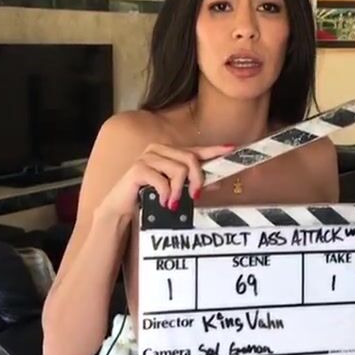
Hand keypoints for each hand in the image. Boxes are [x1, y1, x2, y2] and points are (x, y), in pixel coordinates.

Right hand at [97, 143, 234, 218]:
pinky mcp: (138, 169)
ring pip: (178, 169)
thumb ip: (193, 183)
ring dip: (179, 190)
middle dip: (197, 178)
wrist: (122, 206)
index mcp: (169, 151)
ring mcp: (147, 157)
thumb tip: (217, 183)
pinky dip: (165, 194)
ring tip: (173, 202)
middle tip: (196, 195)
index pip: (196, 149)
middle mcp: (158, 149)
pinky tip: (162, 202)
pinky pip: (162, 180)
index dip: (214, 149)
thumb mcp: (175, 189)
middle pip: (190, 158)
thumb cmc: (149, 195)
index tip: (232, 148)